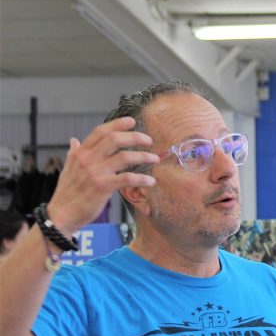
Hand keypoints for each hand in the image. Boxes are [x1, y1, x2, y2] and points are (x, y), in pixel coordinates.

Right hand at [45, 118, 157, 233]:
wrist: (62, 214)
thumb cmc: (67, 192)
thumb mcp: (68, 169)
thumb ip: (73, 153)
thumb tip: (73, 140)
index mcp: (80, 153)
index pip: (100, 132)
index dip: (117, 124)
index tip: (131, 121)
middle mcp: (87, 159)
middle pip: (114, 139)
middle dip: (135, 137)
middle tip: (149, 140)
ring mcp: (95, 172)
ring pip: (124, 157)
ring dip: (143, 156)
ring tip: (154, 159)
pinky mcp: (103, 187)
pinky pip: (128, 178)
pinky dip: (142, 179)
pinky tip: (151, 181)